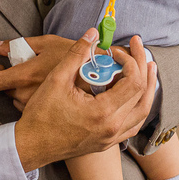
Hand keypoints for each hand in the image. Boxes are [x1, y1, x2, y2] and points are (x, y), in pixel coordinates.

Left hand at [0, 34, 75, 111]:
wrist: (102, 78)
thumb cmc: (75, 57)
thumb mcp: (48, 43)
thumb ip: (17, 44)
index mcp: (26, 75)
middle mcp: (28, 95)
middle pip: (5, 90)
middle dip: (13, 80)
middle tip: (31, 71)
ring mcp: (36, 108)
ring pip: (17, 100)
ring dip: (23, 90)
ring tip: (43, 80)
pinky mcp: (45, 114)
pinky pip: (30, 108)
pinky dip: (35, 99)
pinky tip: (50, 92)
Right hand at [13, 30, 155, 171]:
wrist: (31, 146)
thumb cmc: (41, 115)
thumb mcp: (56, 79)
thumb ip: (77, 54)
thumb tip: (92, 34)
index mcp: (103, 113)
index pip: (133, 82)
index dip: (129, 60)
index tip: (115, 51)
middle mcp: (112, 127)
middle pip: (142, 94)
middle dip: (142, 66)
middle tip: (138, 47)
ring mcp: (111, 138)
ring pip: (142, 111)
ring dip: (147, 88)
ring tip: (147, 69)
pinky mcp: (107, 142)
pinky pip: (133, 125)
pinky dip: (139, 107)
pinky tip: (137, 96)